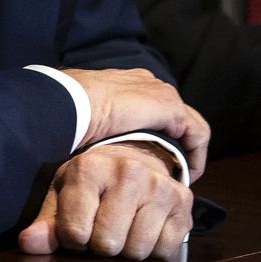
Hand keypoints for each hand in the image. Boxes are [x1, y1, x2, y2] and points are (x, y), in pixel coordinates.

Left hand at [16, 141, 192, 259]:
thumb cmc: (92, 184)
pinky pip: (164, 250)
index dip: (73, 240)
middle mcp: (128, 171)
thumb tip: (28, 244)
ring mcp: (159, 185)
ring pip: (136, 251)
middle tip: (102, 228)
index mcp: (91, 167)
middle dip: (101, 246)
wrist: (134, 158)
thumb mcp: (63, 197)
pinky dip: (152, 248)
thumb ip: (46, 224)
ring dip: (127, 249)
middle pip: (107, 245)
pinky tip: (144, 227)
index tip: (78, 227)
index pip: (74, 233)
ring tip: (122, 227)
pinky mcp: (183, 200)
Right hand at [59, 67, 209, 177]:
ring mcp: (159, 93)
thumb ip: (90, 128)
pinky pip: (196, 134)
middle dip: (175, 144)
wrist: (67, 104)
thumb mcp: (79, 121)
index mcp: (123, 84)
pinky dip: (194, 157)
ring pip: (189, 125)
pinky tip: (185, 177)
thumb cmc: (64, 115)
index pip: (150, 108)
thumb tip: (83, 146)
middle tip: (168, 172)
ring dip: (187, 153)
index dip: (155, 135)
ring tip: (179, 179)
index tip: (147, 161)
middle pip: (174, 116)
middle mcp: (145, 83)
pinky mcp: (169, 106)